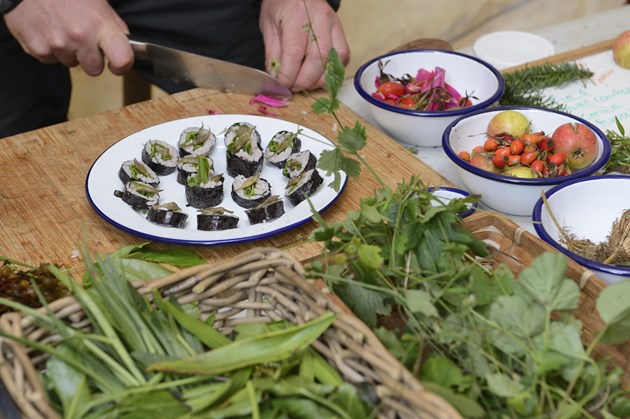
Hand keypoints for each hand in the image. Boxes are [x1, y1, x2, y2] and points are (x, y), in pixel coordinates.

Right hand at [3, 0, 132, 75]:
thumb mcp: (97, 0)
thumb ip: (113, 24)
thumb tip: (125, 44)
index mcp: (99, 25)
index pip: (122, 60)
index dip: (122, 66)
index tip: (117, 64)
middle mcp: (79, 37)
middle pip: (94, 70)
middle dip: (91, 58)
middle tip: (83, 39)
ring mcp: (57, 44)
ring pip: (71, 63)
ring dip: (69, 51)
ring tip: (61, 27)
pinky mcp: (37, 48)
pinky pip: (50, 59)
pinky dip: (50, 49)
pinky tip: (47, 29)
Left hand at [260, 0, 349, 91]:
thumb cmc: (281, 5)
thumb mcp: (269, 25)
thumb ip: (273, 52)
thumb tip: (276, 78)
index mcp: (297, 16)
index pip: (295, 53)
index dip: (288, 75)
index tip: (282, 86)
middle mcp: (320, 20)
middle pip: (317, 60)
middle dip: (304, 81)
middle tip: (293, 87)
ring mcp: (334, 26)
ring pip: (334, 61)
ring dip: (319, 79)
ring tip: (305, 82)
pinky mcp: (342, 32)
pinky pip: (343, 57)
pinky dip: (332, 71)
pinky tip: (319, 73)